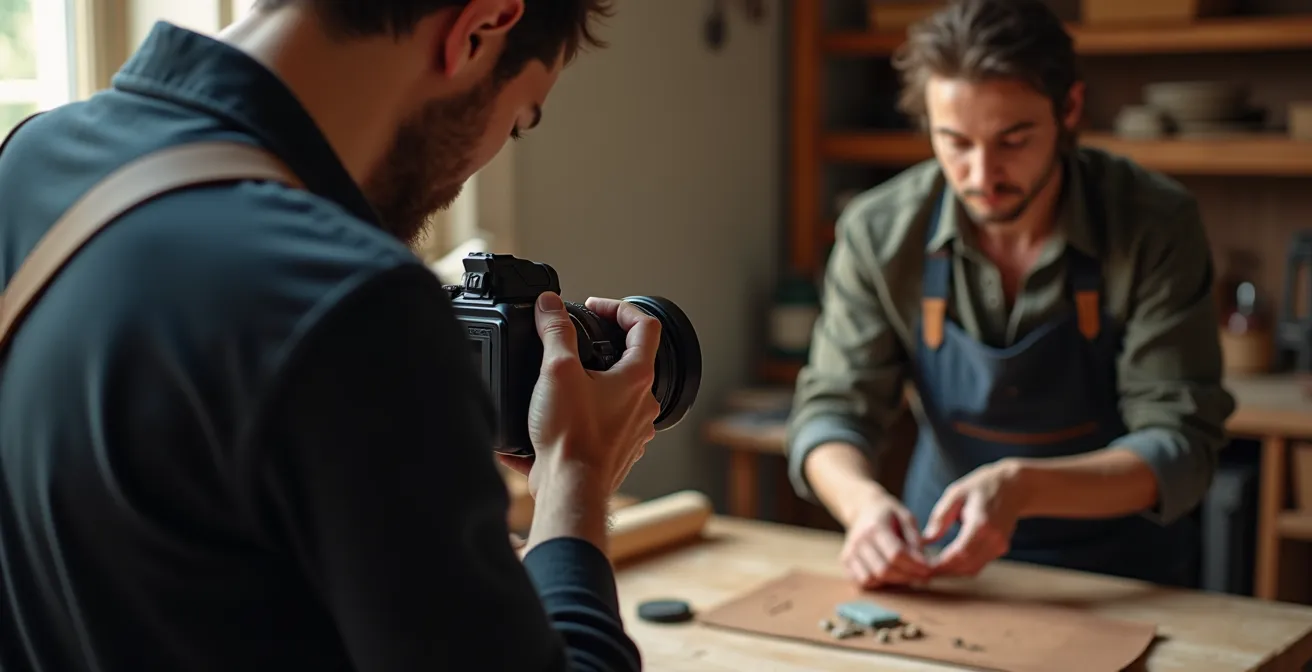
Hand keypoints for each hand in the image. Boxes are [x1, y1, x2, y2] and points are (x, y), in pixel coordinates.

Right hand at [498, 292, 661, 500]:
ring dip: (589, 383)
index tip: (594, 308)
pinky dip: (576, 416)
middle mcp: (643, 404)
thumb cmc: (572, 437)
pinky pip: (597, 424)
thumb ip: (555, 332)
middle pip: (630, 361)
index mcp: (638, 378)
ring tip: (558, 380)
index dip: (619, 308)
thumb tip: (549, 304)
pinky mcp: (615, 451)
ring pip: (615, 395)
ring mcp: (632, 429)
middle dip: (600, 347)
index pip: (645, 326)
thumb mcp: (557, 371)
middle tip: (573, 342)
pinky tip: (546, 419)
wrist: (570, 490)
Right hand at [840, 493, 931, 588]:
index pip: (896, 554)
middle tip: (922, 576)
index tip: (929, 570)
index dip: (915, 566)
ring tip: (906, 574)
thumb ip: (916, 540)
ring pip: (872, 579)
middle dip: (907, 577)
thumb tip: (924, 564)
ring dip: (893, 581)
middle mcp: (859, 541)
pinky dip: (878, 583)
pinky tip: (889, 575)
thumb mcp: (907, 518)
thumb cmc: (889, 514)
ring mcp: (849, 552)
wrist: (863, 508)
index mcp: (876, 527)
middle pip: (884, 570)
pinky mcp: (845, 561)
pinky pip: (862, 582)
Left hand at [922, 459, 1027, 577]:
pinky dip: (961, 568)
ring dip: (951, 573)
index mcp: (982, 524)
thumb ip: (940, 518)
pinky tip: (945, 563)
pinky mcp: (1000, 549)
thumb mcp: (956, 494)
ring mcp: (1000, 546)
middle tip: (921, 572)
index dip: (941, 565)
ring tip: (930, 568)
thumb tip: (924, 540)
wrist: (1015, 486)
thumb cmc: (981, 486)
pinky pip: (979, 565)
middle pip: (965, 566)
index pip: (960, 553)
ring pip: (972, 570)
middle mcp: (994, 539)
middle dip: (943, 572)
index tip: (923, 567)